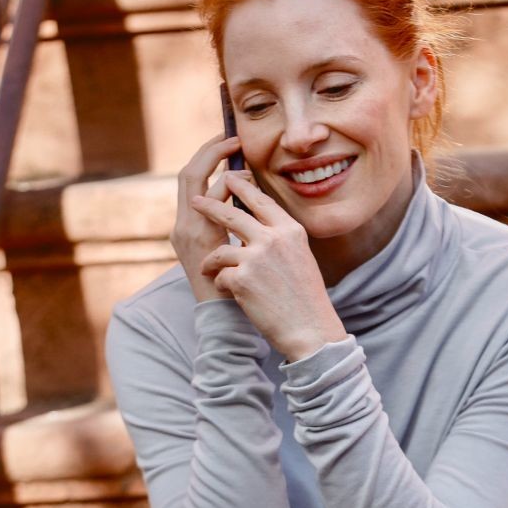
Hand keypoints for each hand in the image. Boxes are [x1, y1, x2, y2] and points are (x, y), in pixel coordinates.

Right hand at [171, 132, 248, 304]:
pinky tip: (248, 185)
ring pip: (194, 178)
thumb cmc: (235, 285)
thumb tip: (249, 197)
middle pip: (186, 172)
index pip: (190, 180)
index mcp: (187, 226)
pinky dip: (229, 184)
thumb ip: (232, 224)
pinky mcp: (198, 237)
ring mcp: (187, 230)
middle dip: (208, 150)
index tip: (226, 144)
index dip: (205, 157)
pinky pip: (211, 198)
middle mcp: (182, 224)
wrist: (226, 319)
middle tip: (231, 135)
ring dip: (218, 162)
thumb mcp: (230, 250)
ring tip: (241, 156)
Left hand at [191, 169, 348, 361]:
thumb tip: (257, 224)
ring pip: (221, 249)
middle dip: (210, 205)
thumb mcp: (300, 257)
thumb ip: (281, 238)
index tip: (229, 178)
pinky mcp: (242, 279)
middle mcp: (273, 239)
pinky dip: (222, 284)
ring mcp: (256, 258)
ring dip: (211, 260)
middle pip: (233, 215)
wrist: (310, 329)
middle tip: (196, 200)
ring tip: (205, 266)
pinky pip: (221, 275)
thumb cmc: (306, 298)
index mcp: (290, 230)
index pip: (261, 201)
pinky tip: (228, 293)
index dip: (242, 188)